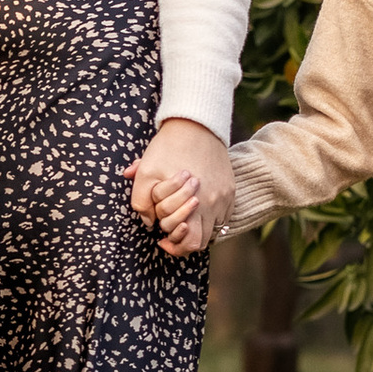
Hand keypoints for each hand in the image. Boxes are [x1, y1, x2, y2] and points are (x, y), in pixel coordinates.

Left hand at [127, 117, 232, 258]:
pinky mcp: (230, 191)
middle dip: (183, 240)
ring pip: (214, 230)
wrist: (196, 125)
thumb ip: (142, 201)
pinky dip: (210, 218)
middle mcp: (212, 204)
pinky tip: (196, 207)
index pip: (188, 242)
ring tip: (183, 219)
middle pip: (201, 241)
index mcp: (192, 204)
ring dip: (197, 228)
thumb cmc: (168, 148)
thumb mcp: (146, 173)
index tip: (162, 240)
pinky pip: (223, 216)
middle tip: (170, 231)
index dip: (173, 246)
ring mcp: (224, 198)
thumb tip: (148, 221)